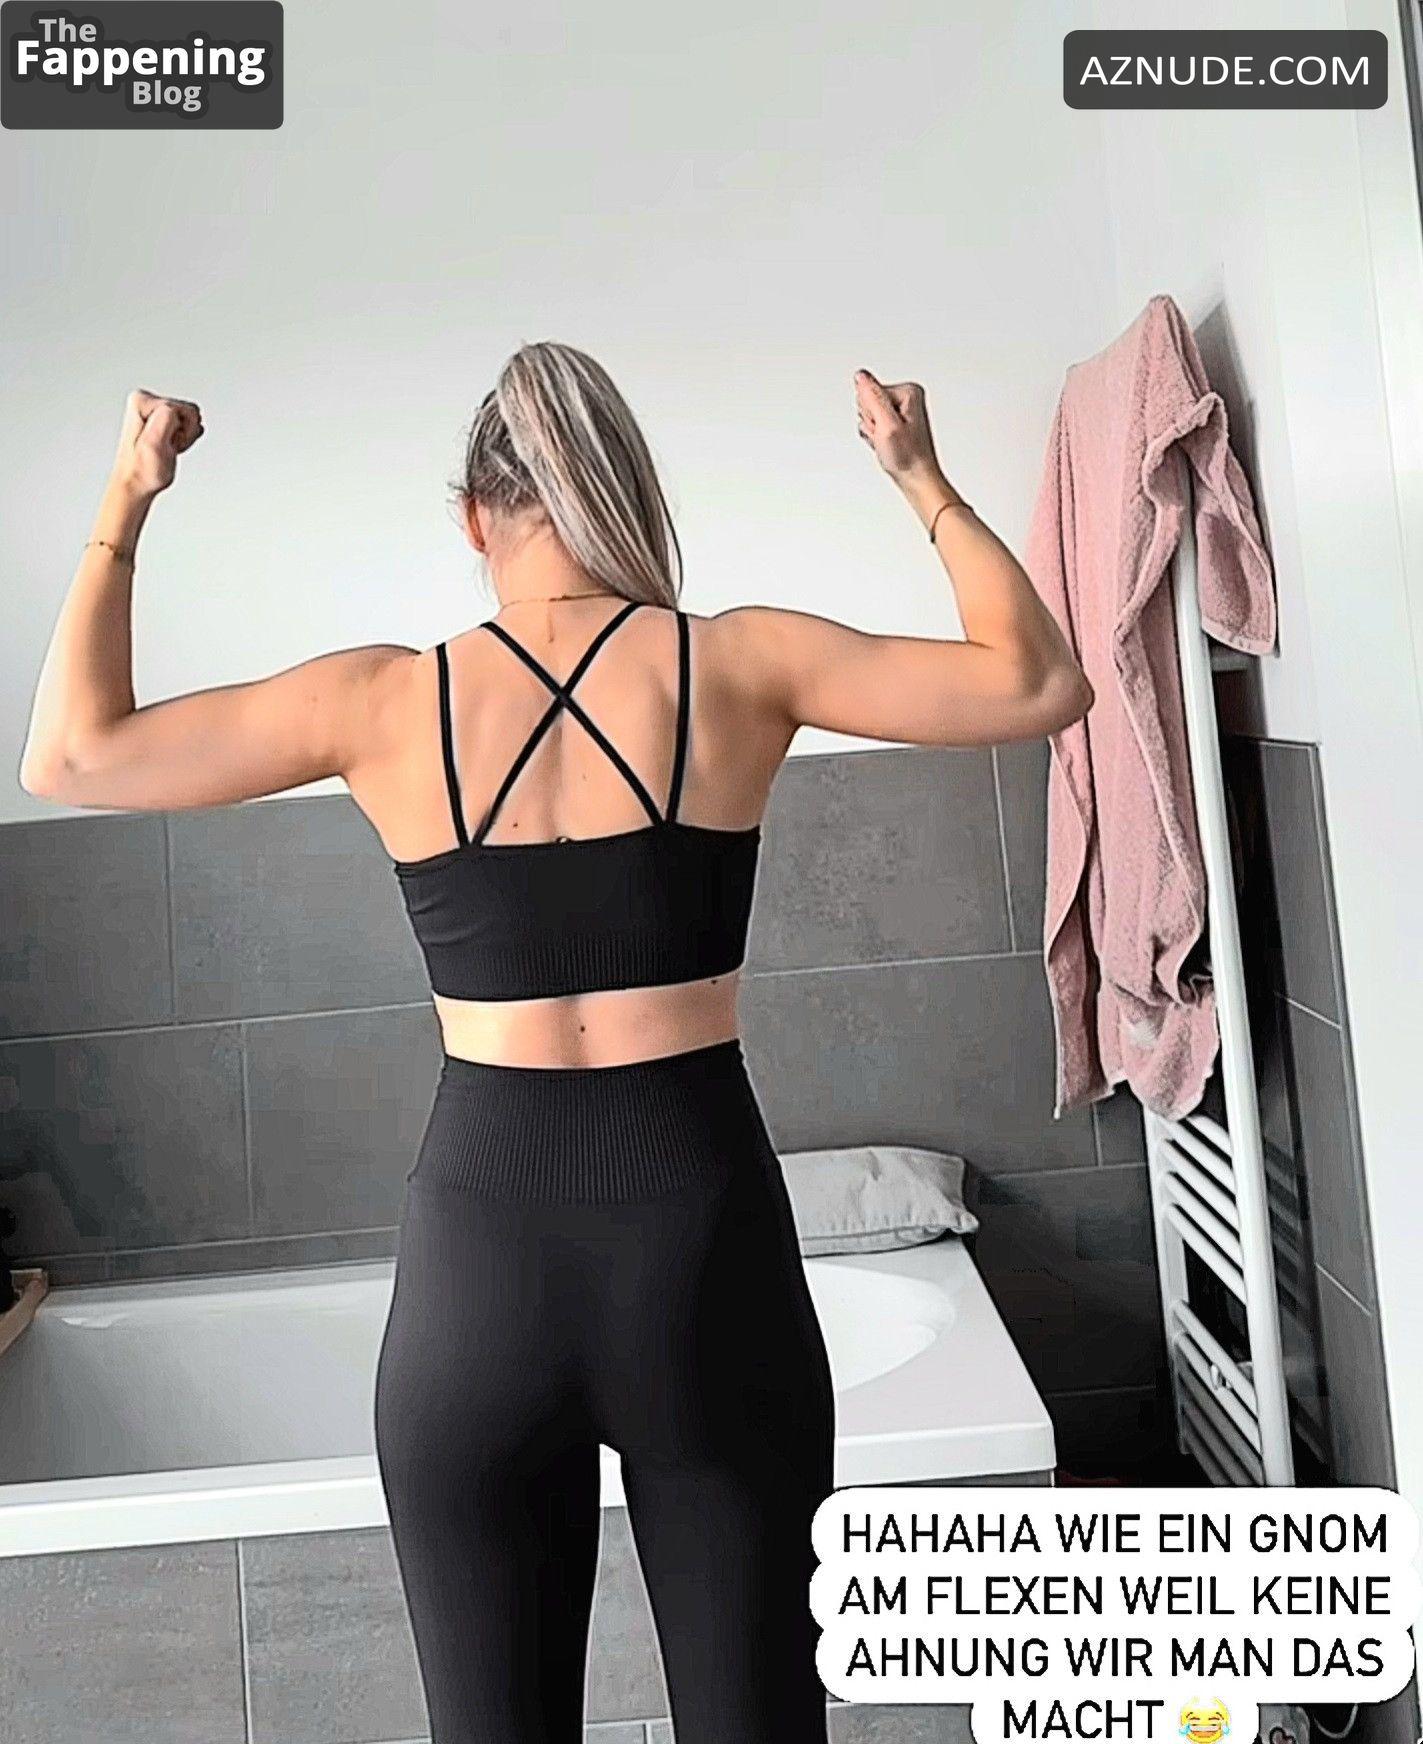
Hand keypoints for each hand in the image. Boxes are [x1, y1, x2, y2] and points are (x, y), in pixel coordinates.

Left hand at [112, 390, 203, 497]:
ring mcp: (155, 410)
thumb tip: (174, 409)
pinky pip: (188, 424)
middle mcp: (146, 401)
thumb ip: (165, 418)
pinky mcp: (163, 420)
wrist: (137, 484)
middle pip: (188, 411)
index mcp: (141, 401)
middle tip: (168, 445)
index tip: (166, 442)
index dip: (182, 430)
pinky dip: (184, 439)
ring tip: (168, 447)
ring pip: (190, 418)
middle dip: (184, 432)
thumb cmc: (143, 470)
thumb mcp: (153, 444)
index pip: (183, 408)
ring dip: (185, 437)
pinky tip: (170, 446)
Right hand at [853, 369, 941, 485]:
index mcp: (908, 392)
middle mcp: (906, 397)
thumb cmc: (908, 457)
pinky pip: (872, 424)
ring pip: (868, 414)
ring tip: (888, 443)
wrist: (916, 478)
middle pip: (868, 401)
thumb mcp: (887, 425)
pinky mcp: (895, 421)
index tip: (885, 430)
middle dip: (872, 423)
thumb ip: (872, 398)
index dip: (871, 415)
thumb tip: (861, 376)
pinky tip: (887, 445)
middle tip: (886, 438)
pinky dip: (875, 437)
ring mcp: (900, 410)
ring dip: (873, 432)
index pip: (869, 392)